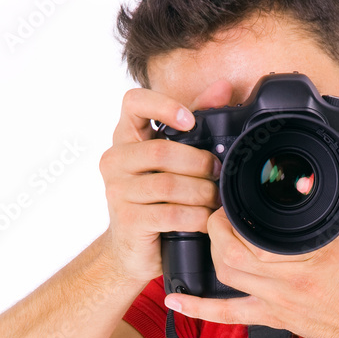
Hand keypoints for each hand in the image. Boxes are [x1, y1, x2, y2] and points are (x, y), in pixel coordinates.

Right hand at [98, 79, 234, 283]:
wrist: (133, 250)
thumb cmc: (156, 199)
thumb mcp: (172, 160)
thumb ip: (194, 123)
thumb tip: (223, 88)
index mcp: (126, 138)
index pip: (133, 103)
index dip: (163, 105)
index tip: (191, 121)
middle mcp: (115, 161)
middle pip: (162, 151)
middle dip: (199, 163)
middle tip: (218, 174)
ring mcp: (117, 192)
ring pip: (169, 184)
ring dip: (201, 192)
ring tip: (214, 198)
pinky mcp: (128, 221)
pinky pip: (171, 213)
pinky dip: (196, 216)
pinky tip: (205, 219)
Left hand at [164, 130, 338, 337]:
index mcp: (311, 256)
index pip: (257, 232)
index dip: (233, 211)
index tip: (229, 189)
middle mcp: (288, 283)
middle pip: (229, 254)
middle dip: (216, 227)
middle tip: (218, 207)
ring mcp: (278, 304)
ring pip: (224, 278)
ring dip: (211, 252)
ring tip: (213, 230)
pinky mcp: (275, 319)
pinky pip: (229, 315)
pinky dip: (199, 308)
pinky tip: (176, 299)